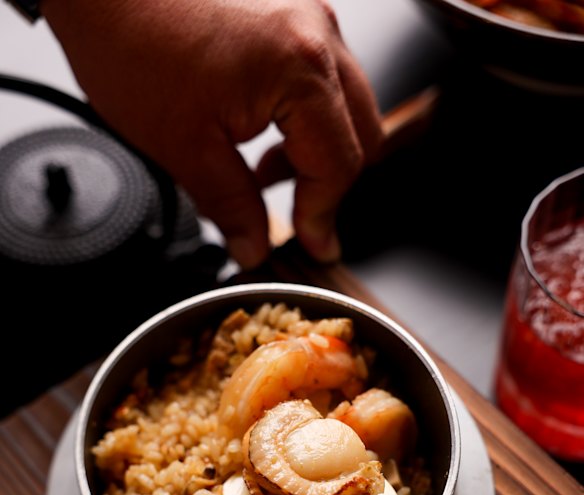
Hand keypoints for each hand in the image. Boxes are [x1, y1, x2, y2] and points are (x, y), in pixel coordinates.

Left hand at [41, 0, 382, 267]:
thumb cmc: (130, 41)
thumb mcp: (184, 148)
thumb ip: (232, 206)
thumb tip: (255, 246)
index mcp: (301, 68)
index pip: (338, 164)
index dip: (323, 216)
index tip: (312, 247)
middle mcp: (316, 34)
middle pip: (360, 134)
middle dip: (329, 184)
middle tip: (297, 220)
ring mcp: (305, 16)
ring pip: (344, 106)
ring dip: (317, 150)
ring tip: (265, 176)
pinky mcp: (287, 13)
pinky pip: (320, 79)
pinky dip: (304, 118)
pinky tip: (262, 135)